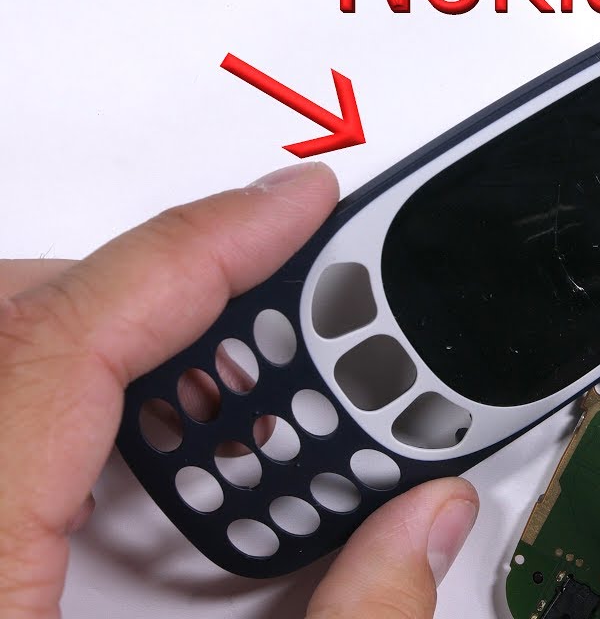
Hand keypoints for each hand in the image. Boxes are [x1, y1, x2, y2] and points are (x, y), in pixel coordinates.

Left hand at [0, 163, 477, 618]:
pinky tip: (155, 448)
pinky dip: (81, 395)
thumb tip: (424, 524)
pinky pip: (3, 410)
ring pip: (11, 351)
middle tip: (288, 305)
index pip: (71, 337)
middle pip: (30, 318)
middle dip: (171, 289)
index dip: (200, 249)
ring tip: (242, 382)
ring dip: (127, 341)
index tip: (291, 208)